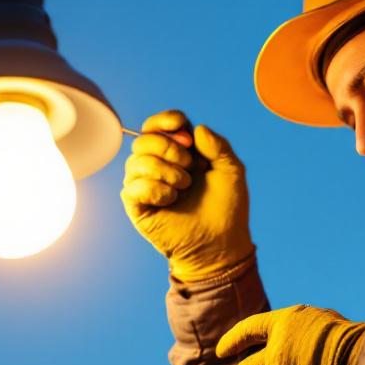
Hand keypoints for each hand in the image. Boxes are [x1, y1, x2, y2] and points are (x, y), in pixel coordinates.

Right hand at [120, 109, 252, 281]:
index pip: (157, 125)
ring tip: (184, 187)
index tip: (185, 133)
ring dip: (165, 171)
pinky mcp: (137, 205)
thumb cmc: (226, 208)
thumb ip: (218, 145)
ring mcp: (144, 184)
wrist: (220, 243)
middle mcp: (156, 165)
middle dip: (169, 148)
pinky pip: (132, 187)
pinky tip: (171, 199)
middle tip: (191, 166)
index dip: (166, 121)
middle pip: (143, 139)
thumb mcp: (232, 170)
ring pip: (136, 161)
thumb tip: (195, 129)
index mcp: (178, 152)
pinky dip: (155, 189)